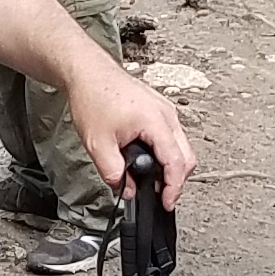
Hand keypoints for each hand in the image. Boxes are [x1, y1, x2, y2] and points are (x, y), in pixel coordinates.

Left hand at [64, 53, 195, 206]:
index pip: (176, 162)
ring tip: (149, 178)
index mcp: (156, 121)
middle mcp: (166, 114)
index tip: (166, 202)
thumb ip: (114, 173)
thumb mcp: (98, 144)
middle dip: (175, 179)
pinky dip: (164, 152)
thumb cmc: (93, 98)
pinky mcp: (159, 109)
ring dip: (169, 166)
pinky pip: (171, 136)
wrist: (88, 73)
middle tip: (159, 194)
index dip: (174, 187)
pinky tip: (147, 159)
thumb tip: (126, 190)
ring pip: (180, 146)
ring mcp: (165, 110)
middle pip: (186, 156)